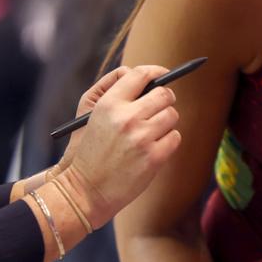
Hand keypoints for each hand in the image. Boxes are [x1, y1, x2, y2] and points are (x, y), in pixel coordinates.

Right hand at [54, 66, 181, 226]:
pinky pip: (175, 137)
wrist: (86, 190)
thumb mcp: (95, 117)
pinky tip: (153, 147)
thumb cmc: (92, 152)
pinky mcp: (153, 157)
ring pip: (172, 115)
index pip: (140, 74)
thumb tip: (151, 80)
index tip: (163, 74)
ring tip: (152, 132)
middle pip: (164, 94)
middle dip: (165, 99)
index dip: (156, 72)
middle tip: (161, 106)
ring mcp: (141, 137)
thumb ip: (119, 96)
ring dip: (166, 122)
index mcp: (109, 103)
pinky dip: (168, 141)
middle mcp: (126, 117)